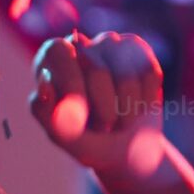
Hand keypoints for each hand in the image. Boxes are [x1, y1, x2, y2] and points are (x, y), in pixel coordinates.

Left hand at [32, 31, 163, 174]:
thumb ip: (45, 111)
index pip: (58, 51)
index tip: (79, 114)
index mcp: (51, 60)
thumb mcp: (60, 134)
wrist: (121, 149)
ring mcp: (110, 43)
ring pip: (126, 73)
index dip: (70, 81)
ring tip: (118, 122)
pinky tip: (136, 109)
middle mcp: (79, 45)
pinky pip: (149, 73)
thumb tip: (45, 82)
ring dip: (126, 109)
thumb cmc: (84, 139)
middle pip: (95, 68)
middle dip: (103, 109)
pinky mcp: (138, 49)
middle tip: (103, 128)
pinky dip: (145, 101)